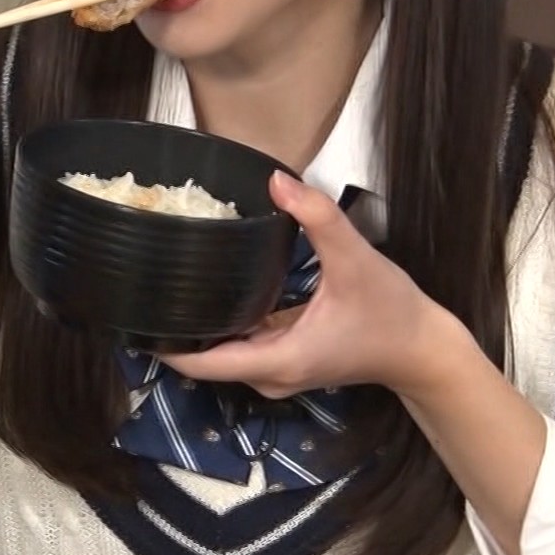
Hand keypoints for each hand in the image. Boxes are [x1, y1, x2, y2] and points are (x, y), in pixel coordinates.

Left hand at [157, 172, 469, 399]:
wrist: (423, 351)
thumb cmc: (392, 312)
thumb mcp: (356, 259)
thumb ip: (318, 218)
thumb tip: (278, 179)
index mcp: (277, 360)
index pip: (201, 364)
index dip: (163, 345)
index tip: (130, 317)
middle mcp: (269, 375)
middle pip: (203, 359)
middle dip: (172, 328)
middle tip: (141, 283)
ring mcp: (278, 371)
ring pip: (222, 352)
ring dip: (196, 325)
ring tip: (165, 281)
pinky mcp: (287, 360)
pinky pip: (241, 345)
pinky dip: (223, 322)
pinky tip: (209, 288)